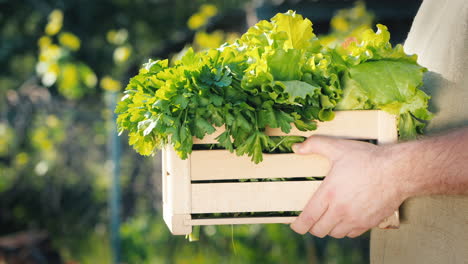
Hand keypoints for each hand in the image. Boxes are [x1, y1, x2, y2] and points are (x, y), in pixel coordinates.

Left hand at [290, 136, 407, 237]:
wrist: (399, 171)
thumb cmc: (368, 158)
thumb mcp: (338, 147)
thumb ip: (315, 144)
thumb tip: (296, 147)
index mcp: (330, 194)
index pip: (308, 218)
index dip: (298, 225)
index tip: (295, 225)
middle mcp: (341, 210)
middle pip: (319, 230)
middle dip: (312, 226)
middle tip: (311, 220)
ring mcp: (356, 219)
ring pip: (335, 234)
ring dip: (328, 228)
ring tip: (327, 219)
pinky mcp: (369, 223)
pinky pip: (351, 234)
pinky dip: (345, 229)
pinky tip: (345, 219)